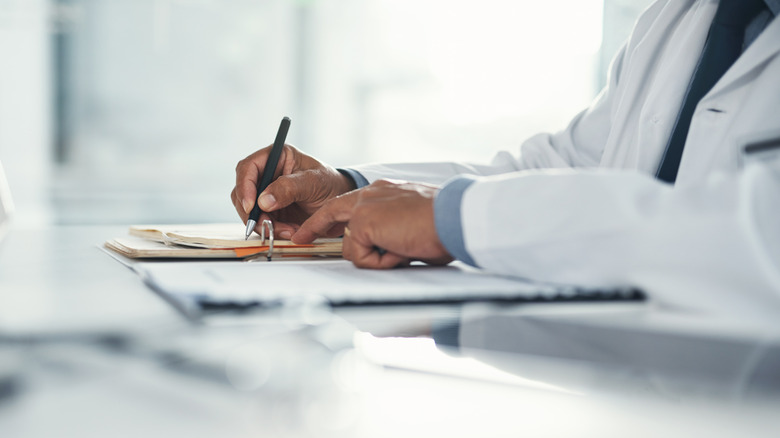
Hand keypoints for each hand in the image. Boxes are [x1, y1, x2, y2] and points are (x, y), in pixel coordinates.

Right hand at [231, 144, 353, 238]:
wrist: (339, 204)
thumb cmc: (330, 184)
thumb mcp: (313, 182)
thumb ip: (289, 188)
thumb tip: (263, 201)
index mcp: (276, 157)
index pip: (248, 167)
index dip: (245, 186)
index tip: (252, 205)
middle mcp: (267, 174)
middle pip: (243, 192)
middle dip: (253, 212)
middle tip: (268, 225)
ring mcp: (266, 193)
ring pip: (249, 211)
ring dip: (264, 224)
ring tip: (288, 230)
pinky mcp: (270, 211)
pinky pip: (261, 223)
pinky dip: (272, 230)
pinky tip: (290, 232)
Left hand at [292, 179, 453, 268]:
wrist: (453, 217)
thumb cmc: (445, 223)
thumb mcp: (413, 224)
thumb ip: (393, 231)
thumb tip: (389, 250)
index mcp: (386, 191)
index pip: (351, 203)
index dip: (333, 216)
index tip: (319, 225)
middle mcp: (372, 193)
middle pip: (332, 212)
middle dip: (313, 227)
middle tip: (301, 238)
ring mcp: (364, 206)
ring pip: (351, 245)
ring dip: (375, 257)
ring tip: (403, 250)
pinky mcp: (362, 222)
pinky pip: (360, 257)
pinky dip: (380, 262)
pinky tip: (400, 251)